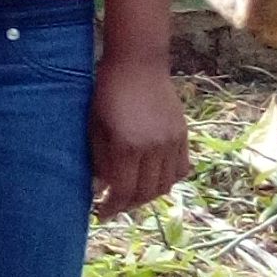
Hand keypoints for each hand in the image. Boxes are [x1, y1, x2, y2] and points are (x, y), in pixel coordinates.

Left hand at [90, 53, 188, 218]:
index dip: (112, 207)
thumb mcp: (94, 126)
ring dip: (148, 196)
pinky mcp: (183, 135)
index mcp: (127, 146)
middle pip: (146, 193)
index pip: (123, 191)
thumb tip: (100, 188)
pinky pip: (181, 169)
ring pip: (165, 184)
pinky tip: (154, 179)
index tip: (100, 213)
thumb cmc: (106, 92)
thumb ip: (99, 159)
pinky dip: (168, 180)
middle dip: (128, 205)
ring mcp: (172, 142)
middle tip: (114, 207)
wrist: (138, 63)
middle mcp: (153, 148)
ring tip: (132, 195)